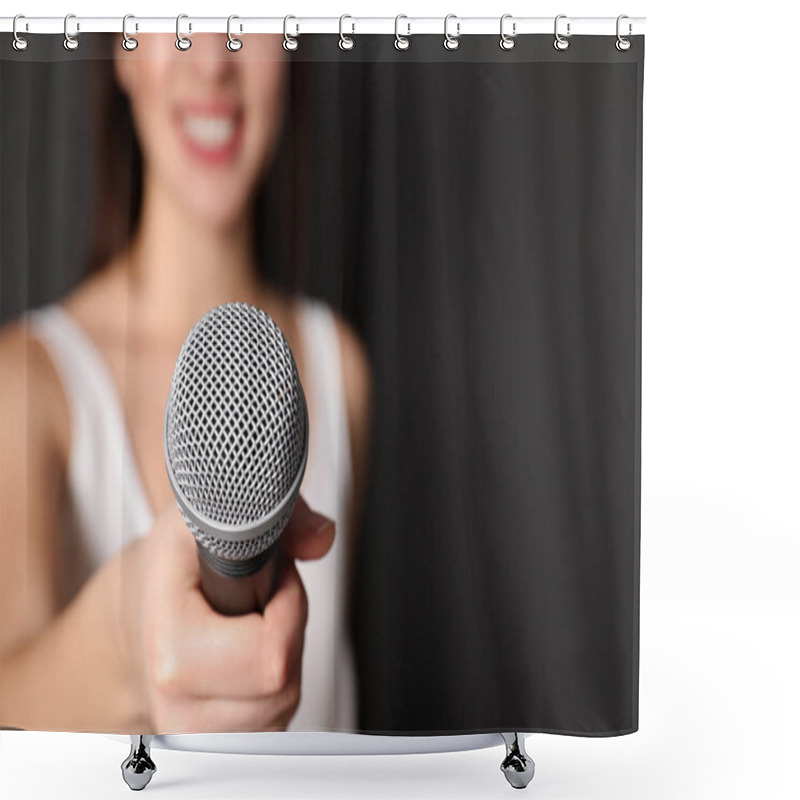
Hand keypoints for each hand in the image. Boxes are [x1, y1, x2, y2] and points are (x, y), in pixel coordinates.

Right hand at [117, 497, 333, 733]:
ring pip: (285, 701)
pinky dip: (276, 683)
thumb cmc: (175, 563)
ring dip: (284, 655)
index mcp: (173, 654)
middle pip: (285, 682)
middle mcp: (177, 707)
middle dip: (289, 629)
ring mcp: (196, 733)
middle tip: (262, 594)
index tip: (270, 575)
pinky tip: (249, 653)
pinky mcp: (215, 743)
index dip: (288, 607)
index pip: (271, 655)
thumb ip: (278, 514)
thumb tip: (320, 538)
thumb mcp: (212, 514)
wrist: (138, 608)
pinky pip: (278, 720)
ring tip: (251, 620)